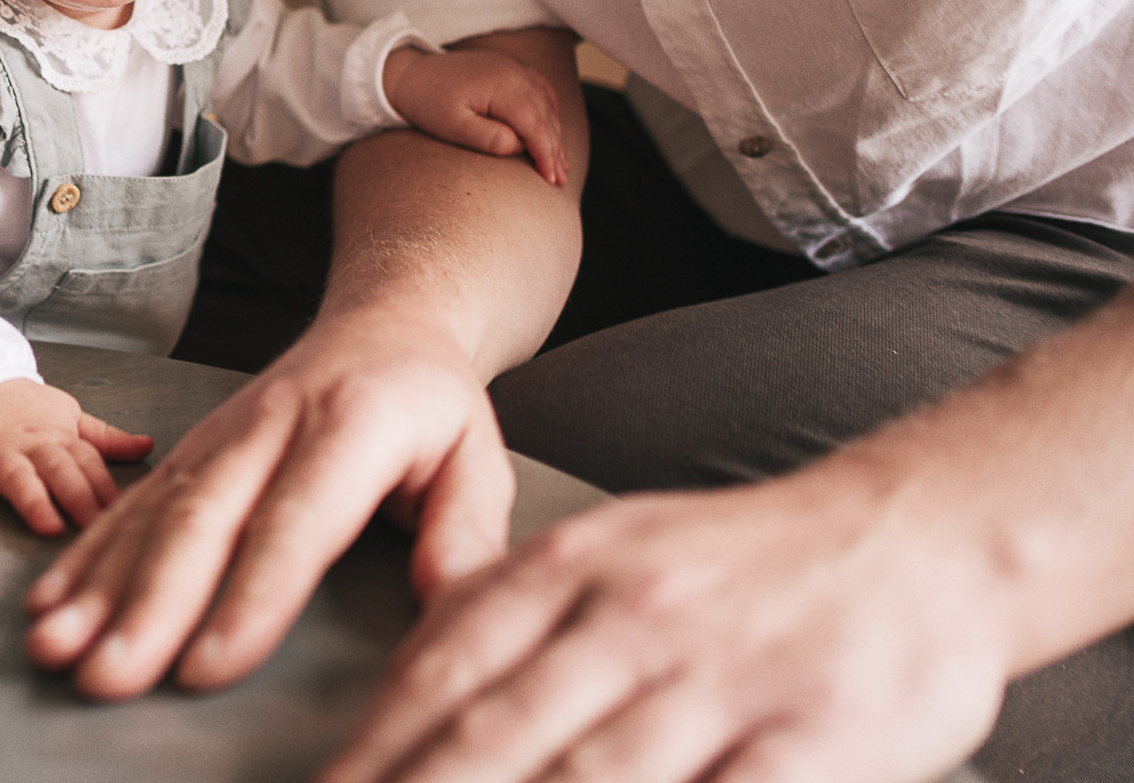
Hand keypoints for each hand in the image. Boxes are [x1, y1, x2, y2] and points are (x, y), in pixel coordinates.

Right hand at [0, 379, 153, 536]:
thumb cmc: (24, 409)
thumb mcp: (69, 417)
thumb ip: (106, 439)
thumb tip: (148, 445)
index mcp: (58, 438)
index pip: (88, 463)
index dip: (106, 487)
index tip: (125, 512)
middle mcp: (30, 446)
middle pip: (59, 469)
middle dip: (79, 496)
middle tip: (97, 523)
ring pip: (17, 477)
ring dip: (32, 500)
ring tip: (47, 524)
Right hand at [23, 313, 515, 699]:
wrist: (379, 318)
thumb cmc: (431, 402)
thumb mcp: (480, 456)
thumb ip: (467, 535)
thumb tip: (451, 610)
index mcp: (352, 425)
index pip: (297, 522)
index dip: (251, 598)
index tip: (210, 666)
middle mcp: (269, 426)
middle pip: (204, 521)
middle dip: (148, 605)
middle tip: (108, 672)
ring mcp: (218, 436)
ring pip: (152, 515)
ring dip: (98, 586)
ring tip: (56, 646)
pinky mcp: (188, 451)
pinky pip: (130, 505)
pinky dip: (84, 557)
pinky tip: (50, 604)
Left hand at [321, 470, 1004, 782]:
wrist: (915, 534)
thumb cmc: (740, 563)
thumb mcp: (609, 551)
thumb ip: (511, 610)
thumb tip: (407, 684)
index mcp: (573, 569)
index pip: (447, 666)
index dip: (378, 746)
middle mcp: (635, 618)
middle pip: (501, 733)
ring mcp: (723, 678)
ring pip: (597, 777)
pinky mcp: (812, 736)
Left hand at [383, 48, 568, 186]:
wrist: (409, 73)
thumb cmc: (427, 103)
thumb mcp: (453, 127)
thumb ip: (488, 138)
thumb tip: (520, 146)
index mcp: (502, 86)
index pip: (535, 125)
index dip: (546, 154)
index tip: (552, 180)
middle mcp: (513, 72)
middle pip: (545, 116)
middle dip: (555, 150)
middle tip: (560, 180)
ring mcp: (512, 67)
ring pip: (545, 104)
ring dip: (554, 133)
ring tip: (559, 163)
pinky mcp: (508, 68)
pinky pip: (539, 89)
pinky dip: (549, 110)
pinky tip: (552, 127)